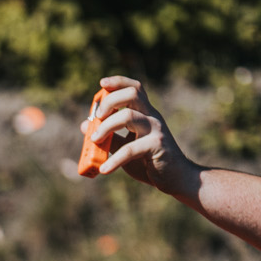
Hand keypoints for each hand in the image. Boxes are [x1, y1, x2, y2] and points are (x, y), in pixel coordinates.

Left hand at [86, 77, 201, 200]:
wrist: (175, 178)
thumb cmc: (149, 161)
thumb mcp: (125, 147)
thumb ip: (108, 136)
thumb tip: (85, 125)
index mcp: (145, 113)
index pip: (135, 88)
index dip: (119, 82)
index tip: (102, 83)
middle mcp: (152, 117)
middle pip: (132, 94)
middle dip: (110, 101)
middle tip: (98, 117)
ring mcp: (156, 130)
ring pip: (128, 116)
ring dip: (106, 127)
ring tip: (94, 140)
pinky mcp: (157, 146)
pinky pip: (130, 149)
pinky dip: (114, 160)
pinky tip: (104, 169)